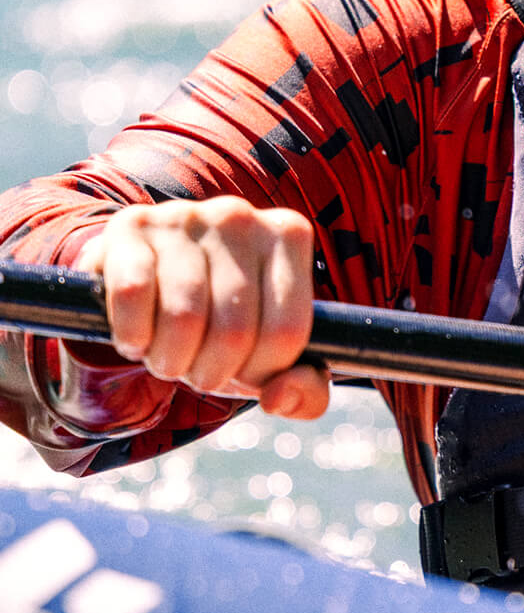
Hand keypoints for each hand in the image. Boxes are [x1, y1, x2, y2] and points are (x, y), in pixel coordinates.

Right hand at [74, 198, 328, 419]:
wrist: (149, 287)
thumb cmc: (221, 327)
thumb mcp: (270, 361)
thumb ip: (304, 391)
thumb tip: (278, 397)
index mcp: (289, 236)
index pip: (286, 333)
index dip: (258, 372)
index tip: (240, 370)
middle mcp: (241, 216)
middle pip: (235, 330)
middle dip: (209, 371)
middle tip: (195, 368)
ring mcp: (185, 215)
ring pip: (184, 316)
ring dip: (169, 359)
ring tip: (166, 355)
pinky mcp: (130, 225)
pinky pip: (134, 293)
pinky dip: (133, 333)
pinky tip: (136, 338)